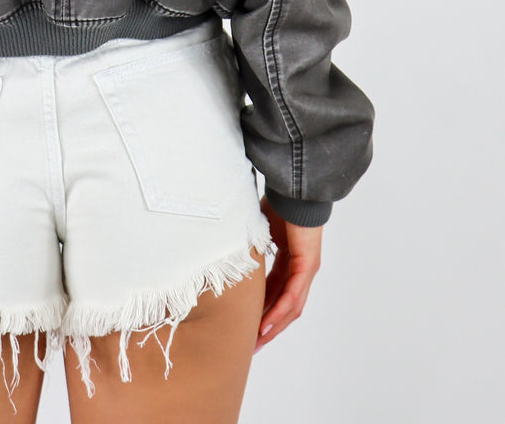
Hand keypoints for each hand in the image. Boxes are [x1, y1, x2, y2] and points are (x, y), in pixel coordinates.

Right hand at [254, 194, 322, 352]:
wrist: (294, 189)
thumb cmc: (278, 203)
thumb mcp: (259, 232)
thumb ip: (252, 247)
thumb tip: (229, 250)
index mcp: (290, 261)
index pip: (276, 294)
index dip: (263, 311)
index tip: (247, 327)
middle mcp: (300, 270)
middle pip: (286, 307)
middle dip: (268, 327)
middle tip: (251, 346)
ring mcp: (306, 269)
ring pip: (291, 307)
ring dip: (274, 326)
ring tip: (257, 342)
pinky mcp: (307, 265)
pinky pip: (293, 295)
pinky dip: (280, 311)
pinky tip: (267, 324)